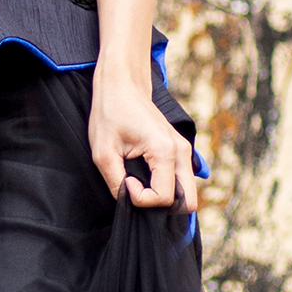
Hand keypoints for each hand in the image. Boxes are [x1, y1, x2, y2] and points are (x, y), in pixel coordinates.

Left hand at [88, 68, 198, 213]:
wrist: (122, 84)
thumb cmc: (110, 113)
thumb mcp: (103, 152)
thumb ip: (116, 183)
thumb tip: (128, 201)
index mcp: (165, 151)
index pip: (164, 197)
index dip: (141, 198)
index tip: (125, 181)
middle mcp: (181, 152)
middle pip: (188, 202)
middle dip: (161, 206)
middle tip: (136, 189)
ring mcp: (184, 150)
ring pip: (187, 193)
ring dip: (165, 196)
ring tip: (139, 182)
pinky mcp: (179, 150)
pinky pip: (182, 181)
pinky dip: (168, 187)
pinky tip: (146, 177)